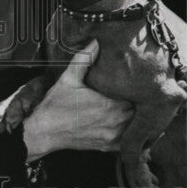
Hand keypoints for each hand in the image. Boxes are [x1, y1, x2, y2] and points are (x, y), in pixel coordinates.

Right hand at [22, 40, 133, 161]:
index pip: (137, 96)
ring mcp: (112, 136)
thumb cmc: (55, 105)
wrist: (44, 131)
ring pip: (138, 128)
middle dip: (141, 103)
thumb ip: (84, 58)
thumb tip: (96, 40)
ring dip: (138, 119)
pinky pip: (130, 143)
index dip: (139, 89)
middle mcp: (115, 122)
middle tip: (142, 94)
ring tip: (140, 109)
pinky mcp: (108, 147)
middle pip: (141, 112)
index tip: (139, 83)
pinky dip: (133, 135)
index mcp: (109, 104)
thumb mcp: (68, 78)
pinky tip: (132, 126)